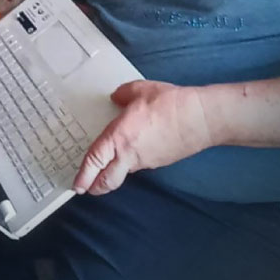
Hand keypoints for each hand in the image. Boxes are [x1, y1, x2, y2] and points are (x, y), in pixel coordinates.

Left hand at [72, 80, 213, 195]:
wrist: (202, 118)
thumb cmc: (171, 104)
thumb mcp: (140, 90)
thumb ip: (122, 95)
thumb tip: (116, 98)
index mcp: (119, 137)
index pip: (94, 160)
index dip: (84, 175)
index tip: (76, 186)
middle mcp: (130, 154)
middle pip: (108, 180)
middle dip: (95, 186)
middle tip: (86, 188)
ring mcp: (147, 161)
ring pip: (124, 171)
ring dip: (114, 172)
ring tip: (108, 166)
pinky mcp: (161, 161)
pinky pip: (140, 164)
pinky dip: (132, 162)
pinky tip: (135, 151)